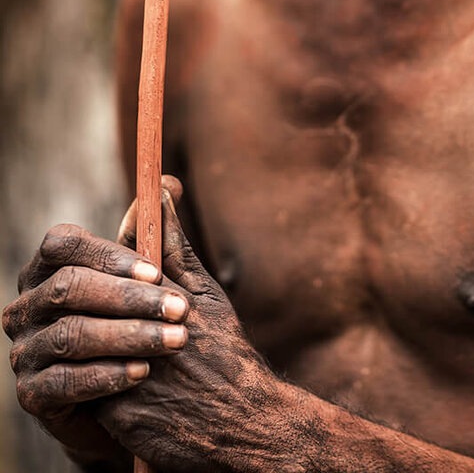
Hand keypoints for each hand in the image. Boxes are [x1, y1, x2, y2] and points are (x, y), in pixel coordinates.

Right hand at [2, 210, 188, 468]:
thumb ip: (158, 233)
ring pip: (71, 334)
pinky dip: (106, 375)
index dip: (107, 254)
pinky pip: (64, 382)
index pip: (61, 244)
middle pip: (68, 287)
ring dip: (128, 336)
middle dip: (129, 298)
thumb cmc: (141, 324)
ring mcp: (25, 350)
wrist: (131, 397)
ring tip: (173, 341)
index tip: (156, 271)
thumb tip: (171, 182)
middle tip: (179, 309)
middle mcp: (28, 304)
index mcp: (50, 268)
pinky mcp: (31, 393)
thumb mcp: (155, 280)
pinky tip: (142, 373)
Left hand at [96, 180, 277, 471]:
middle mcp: (154, 335)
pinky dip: (94, 381)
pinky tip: (106, 379)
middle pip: (99, 307)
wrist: (245, 425)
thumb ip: (176, 245)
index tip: (108, 266)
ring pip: (87, 348)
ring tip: (101, 345)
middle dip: (94, 306)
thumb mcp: (206, 294)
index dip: (110, 264)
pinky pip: (90, 388)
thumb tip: (160, 189)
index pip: (125, 266)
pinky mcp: (123, 416)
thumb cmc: (225, 353)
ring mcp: (137, 378)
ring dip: (90, 343)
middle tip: (98, 312)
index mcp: (174, 300)